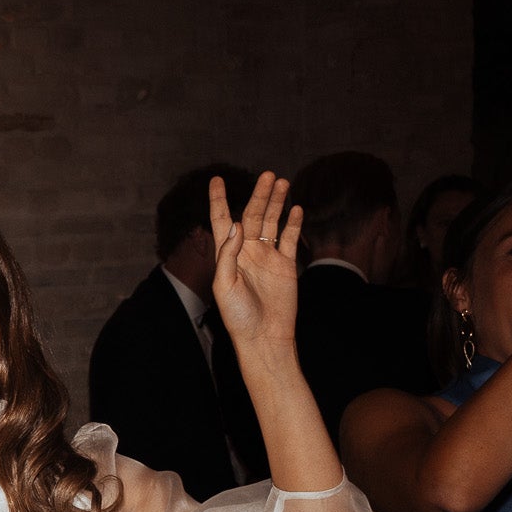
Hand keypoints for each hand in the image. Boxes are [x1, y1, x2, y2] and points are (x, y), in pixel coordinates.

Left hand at [208, 170, 301, 349]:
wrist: (264, 336)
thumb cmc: (238, 316)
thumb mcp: (224, 285)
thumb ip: (227, 254)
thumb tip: (234, 225)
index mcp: (228, 255)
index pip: (221, 220)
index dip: (218, 200)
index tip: (216, 179)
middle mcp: (247, 252)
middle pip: (251, 215)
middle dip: (259, 195)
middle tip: (268, 175)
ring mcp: (267, 257)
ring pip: (271, 222)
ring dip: (276, 203)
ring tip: (282, 182)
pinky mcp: (286, 265)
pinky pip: (290, 239)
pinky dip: (293, 223)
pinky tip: (296, 208)